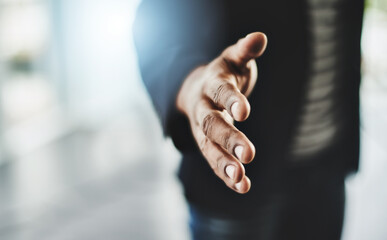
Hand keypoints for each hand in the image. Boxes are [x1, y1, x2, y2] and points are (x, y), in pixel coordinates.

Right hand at [176, 32, 266, 193]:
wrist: (198, 89)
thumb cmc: (223, 73)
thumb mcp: (233, 59)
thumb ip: (245, 50)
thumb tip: (259, 37)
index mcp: (211, 84)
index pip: (220, 93)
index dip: (232, 101)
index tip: (245, 112)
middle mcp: (203, 108)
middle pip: (211, 125)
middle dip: (229, 139)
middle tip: (249, 154)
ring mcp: (202, 129)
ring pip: (209, 148)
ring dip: (224, 164)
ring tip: (241, 180)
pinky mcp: (207, 144)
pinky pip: (215, 161)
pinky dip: (227, 174)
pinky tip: (242, 187)